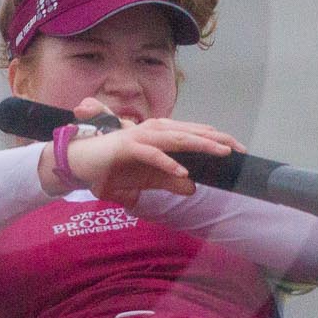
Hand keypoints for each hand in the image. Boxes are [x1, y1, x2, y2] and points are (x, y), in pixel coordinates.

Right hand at [38, 97, 240, 208]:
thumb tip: (192, 186)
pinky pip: (151, 155)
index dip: (216, 140)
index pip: (193, 134)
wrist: (78, 165)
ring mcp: (139, 137)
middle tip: (238, 148)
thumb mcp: (146, 179)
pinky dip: (167, 162)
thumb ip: (169, 181)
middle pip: (190, 133)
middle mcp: (151, 131)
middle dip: (216, 140)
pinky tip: (183, 171)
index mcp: (158, 135)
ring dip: (199, 145)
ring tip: (221, 152)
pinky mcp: (126, 147)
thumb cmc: (112, 168)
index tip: (239, 149)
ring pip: (175, 139)